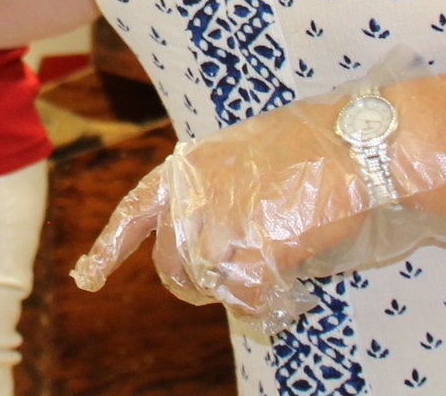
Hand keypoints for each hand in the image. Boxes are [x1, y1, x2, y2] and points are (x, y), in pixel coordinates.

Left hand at [71, 81, 445, 335]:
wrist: (357, 142)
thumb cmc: (315, 143)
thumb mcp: (247, 151)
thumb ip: (219, 187)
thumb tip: (216, 229)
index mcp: (190, 165)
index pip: (136, 209)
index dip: (111, 247)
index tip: (89, 278)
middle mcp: (193, 193)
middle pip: (171, 264)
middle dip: (197, 283)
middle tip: (236, 280)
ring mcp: (220, 221)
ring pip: (208, 284)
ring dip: (238, 290)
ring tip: (274, 273)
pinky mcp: (252, 247)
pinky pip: (244, 298)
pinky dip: (264, 303)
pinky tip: (286, 287)